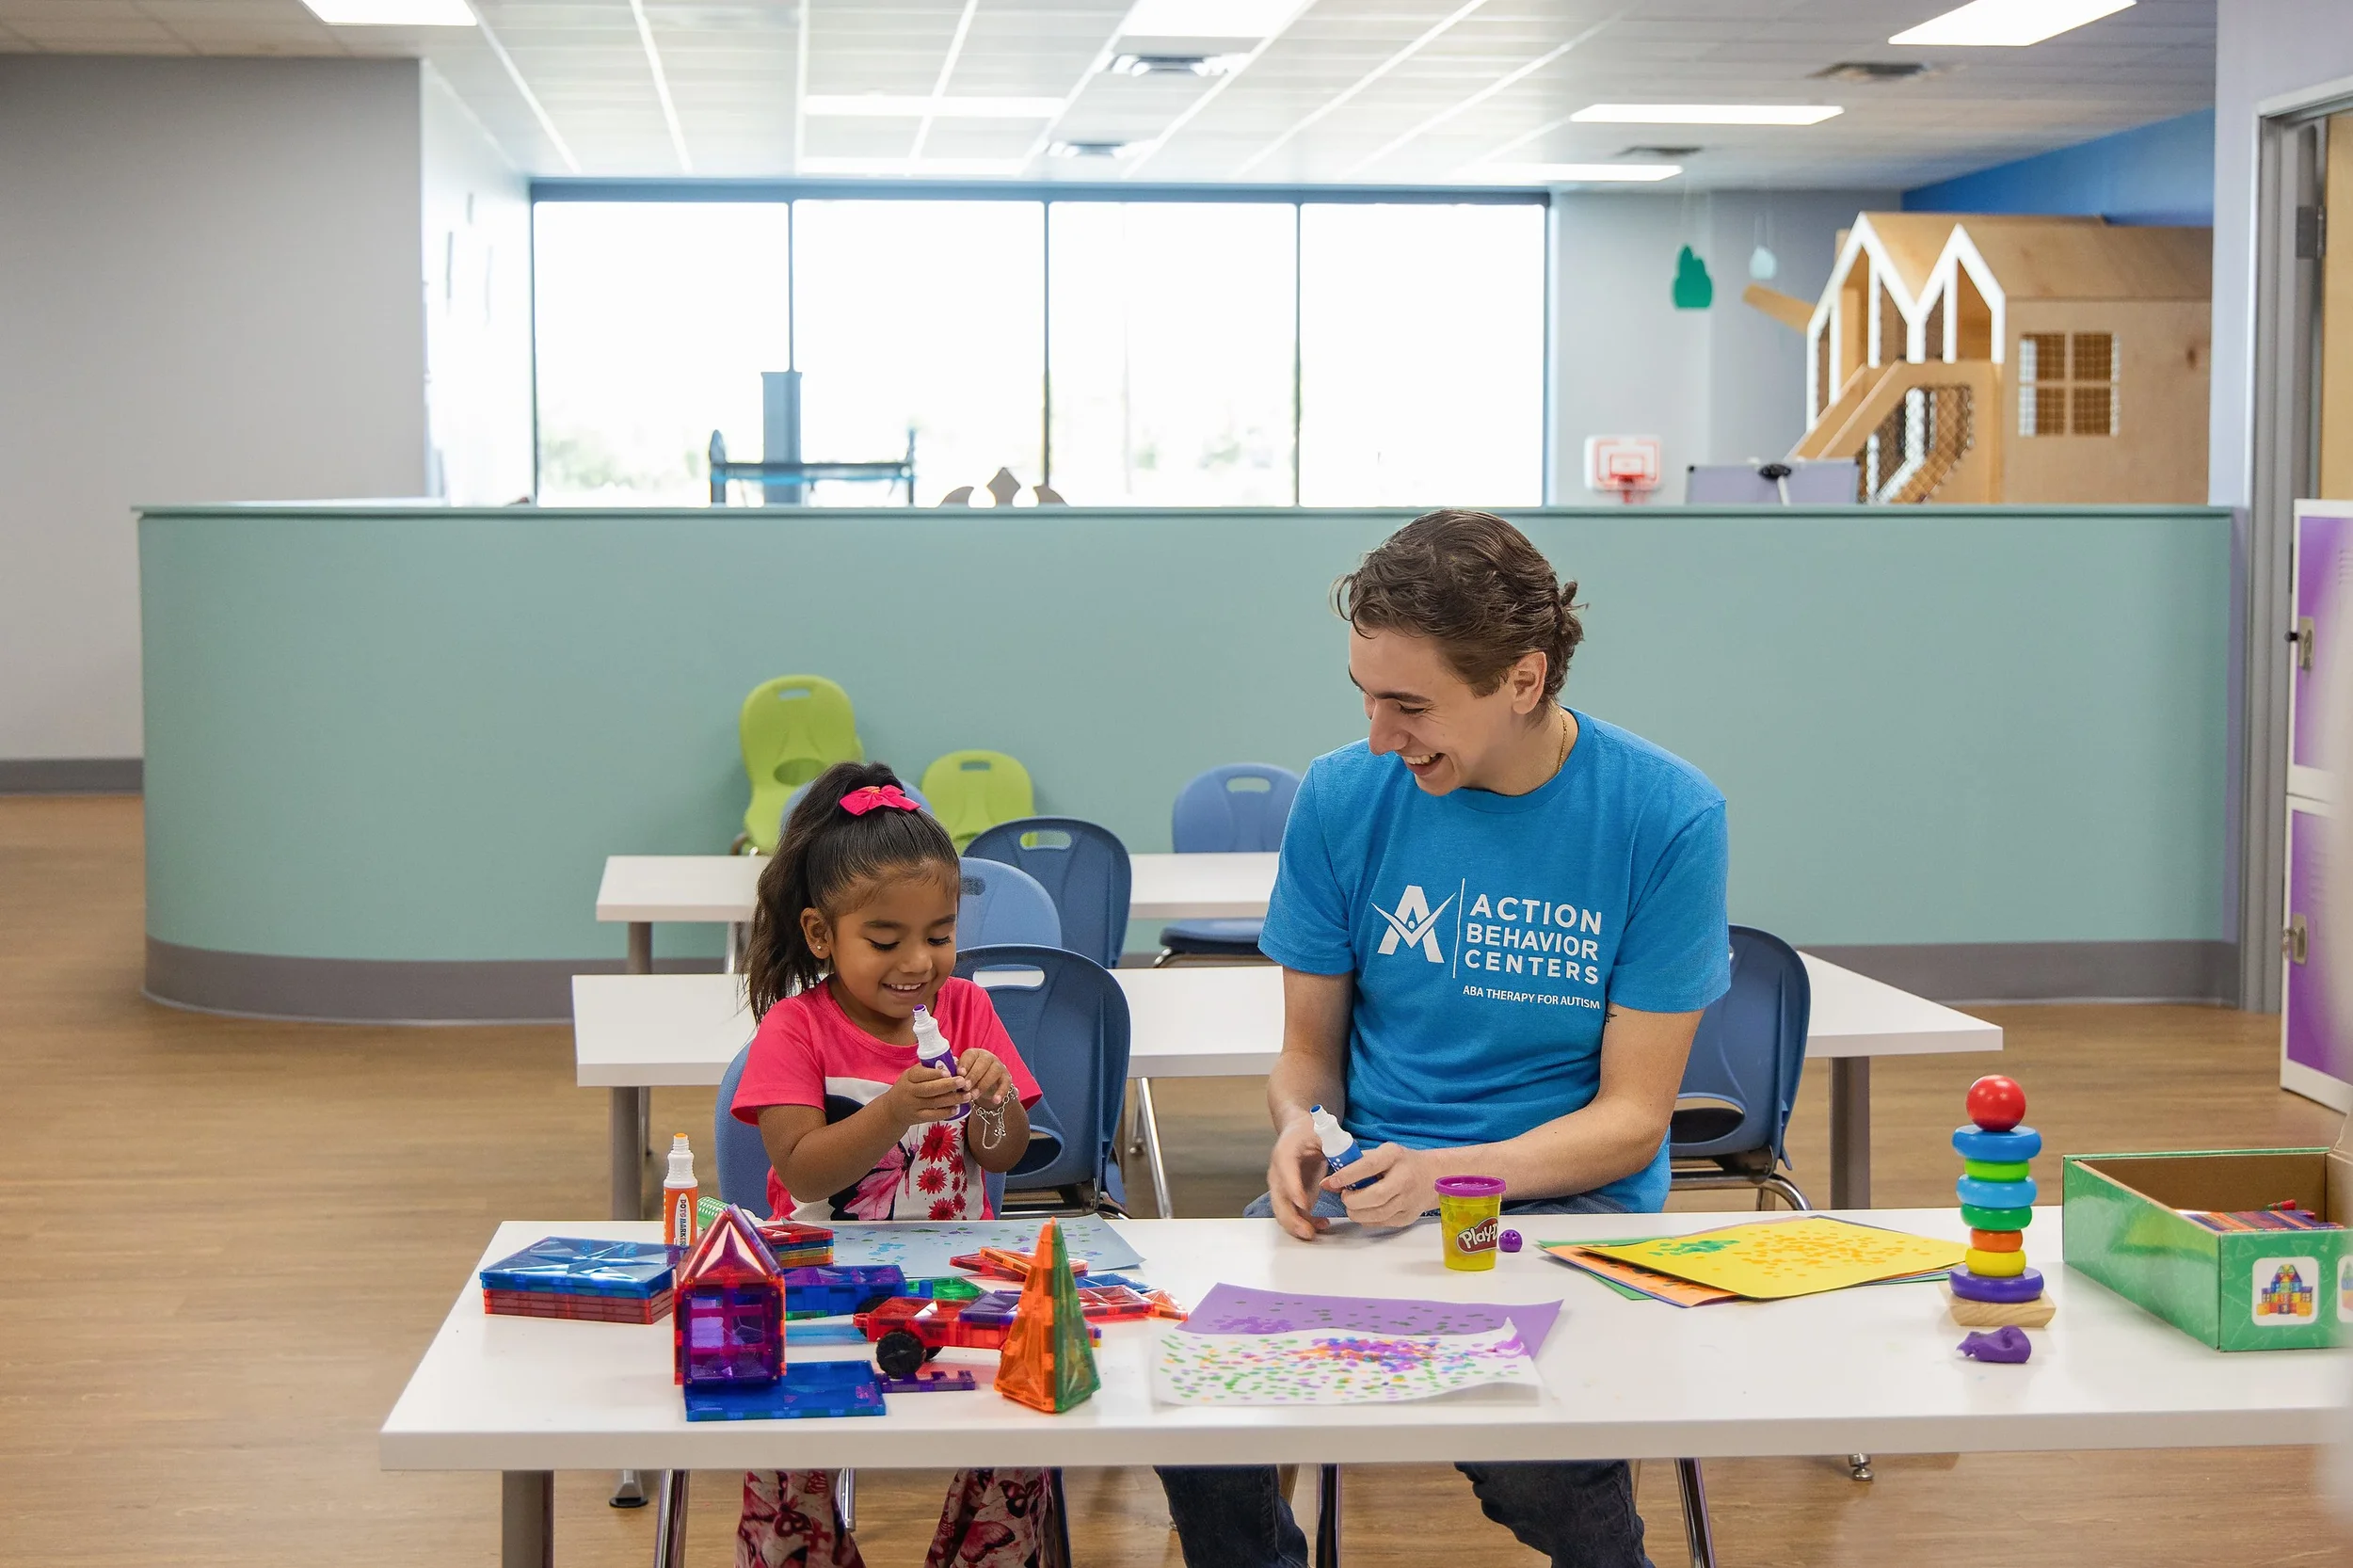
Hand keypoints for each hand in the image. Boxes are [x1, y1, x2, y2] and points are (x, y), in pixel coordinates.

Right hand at [884, 1063, 969, 1129]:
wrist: (893, 1109)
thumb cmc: (909, 1087)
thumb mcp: (913, 1075)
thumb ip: (930, 1068)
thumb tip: (954, 1061)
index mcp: (909, 1077)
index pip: (921, 1074)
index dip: (935, 1073)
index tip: (949, 1072)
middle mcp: (910, 1091)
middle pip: (929, 1089)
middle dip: (948, 1085)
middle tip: (963, 1082)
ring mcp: (913, 1105)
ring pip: (934, 1102)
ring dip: (952, 1099)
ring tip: (967, 1096)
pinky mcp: (918, 1117)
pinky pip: (933, 1116)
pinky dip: (946, 1113)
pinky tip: (956, 1109)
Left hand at [956, 1048, 1015, 1110]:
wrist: (987, 1085)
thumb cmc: (969, 1078)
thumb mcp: (962, 1075)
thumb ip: (956, 1074)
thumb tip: (945, 1076)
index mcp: (974, 1054)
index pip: (969, 1056)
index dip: (965, 1064)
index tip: (959, 1073)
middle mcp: (987, 1057)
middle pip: (982, 1064)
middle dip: (973, 1076)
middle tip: (965, 1087)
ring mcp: (998, 1066)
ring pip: (993, 1072)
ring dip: (983, 1084)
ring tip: (974, 1096)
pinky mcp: (1007, 1077)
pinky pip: (1006, 1084)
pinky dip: (1001, 1092)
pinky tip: (995, 1100)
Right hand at [1266, 1111, 1331, 1239]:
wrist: (1297, 1132)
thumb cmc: (1310, 1132)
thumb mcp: (1323, 1132)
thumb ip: (1335, 1147)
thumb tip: (1350, 1166)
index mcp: (1285, 1152)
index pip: (1285, 1171)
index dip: (1293, 1189)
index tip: (1305, 1204)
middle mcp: (1278, 1171)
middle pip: (1278, 1198)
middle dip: (1292, 1218)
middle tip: (1309, 1231)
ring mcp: (1280, 1186)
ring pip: (1282, 1210)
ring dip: (1296, 1225)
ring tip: (1315, 1233)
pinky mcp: (1288, 1196)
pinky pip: (1291, 1213)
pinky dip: (1303, 1222)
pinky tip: (1320, 1225)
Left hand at [1322, 1142, 1438, 1230]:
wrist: (1433, 1175)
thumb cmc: (1400, 1162)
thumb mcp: (1381, 1154)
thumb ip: (1355, 1165)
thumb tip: (1327, 1183)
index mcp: (1394, 1156)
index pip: (1369, 1166)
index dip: (1348, 1175)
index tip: (1331, 1182)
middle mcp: (1404, 1178)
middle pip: (1375, 1196)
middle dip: (1352, 1200)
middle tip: (1345, 1196)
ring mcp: (1409, 1200)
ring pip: (1377, 1214)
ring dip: (1357, 1213)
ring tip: (1352, 1205)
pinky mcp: (1408, 1217)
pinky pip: (1382, 1223)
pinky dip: (1367, 1219)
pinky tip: (1365, 1211)